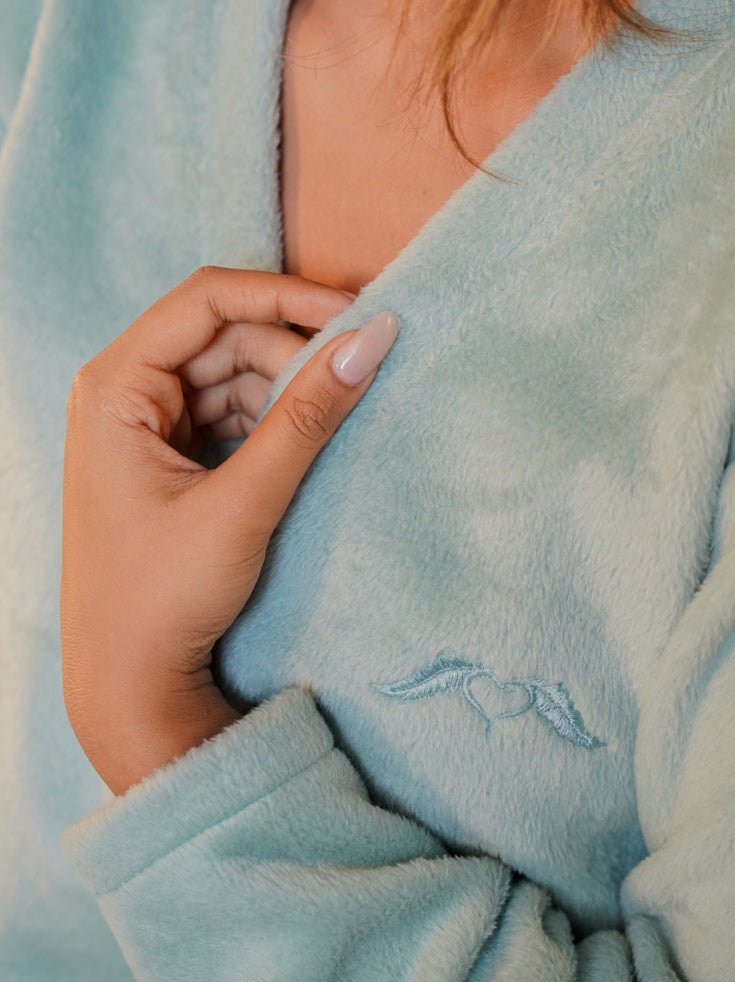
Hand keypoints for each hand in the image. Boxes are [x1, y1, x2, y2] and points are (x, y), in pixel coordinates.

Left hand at [61, 267, 398, 795]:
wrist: (129, 686)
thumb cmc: (161, 597)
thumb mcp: (244, 501)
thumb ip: (308, 415)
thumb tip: (372, 338)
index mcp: (115, 386)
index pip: (208, 299)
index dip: (285, 295)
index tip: (356, 311)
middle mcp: (123, 391)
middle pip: (226, 333)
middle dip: (293, 350)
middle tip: (359, 373)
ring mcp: (145, 423)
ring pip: (235, 370)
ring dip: (288, 388)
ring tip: (334, 419)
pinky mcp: (168, 453)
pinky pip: (232, 409)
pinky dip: (273, 419)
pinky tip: (306, 443)